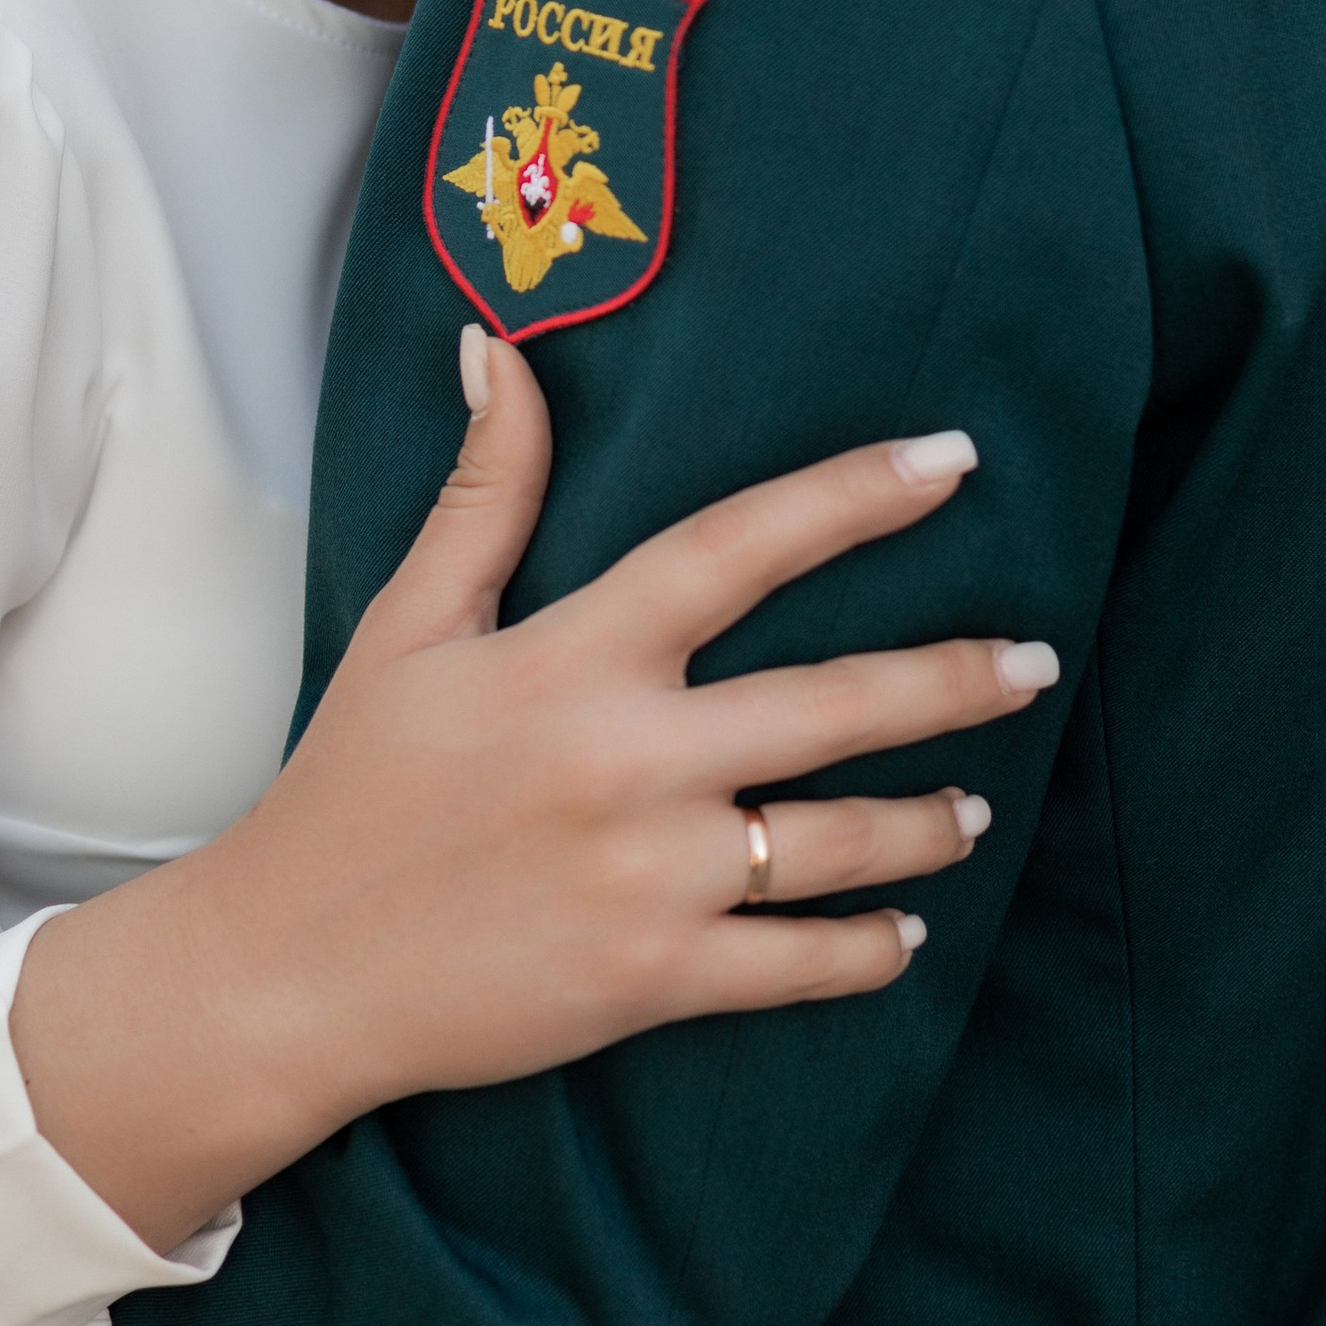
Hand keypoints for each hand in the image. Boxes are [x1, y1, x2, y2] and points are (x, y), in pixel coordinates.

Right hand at [13, 325, 1056, 1248]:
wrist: (288, 971)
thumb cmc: (352, 786)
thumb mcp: (409, 623)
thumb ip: (486, 490)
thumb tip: (503, 347)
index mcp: (571, 657)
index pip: (736, 549)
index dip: (851, 497)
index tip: (951, 460)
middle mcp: (626, 759)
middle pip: (830, 702)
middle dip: (952, 678)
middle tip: (1038, 659)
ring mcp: (648, 875)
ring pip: (837, 841)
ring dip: (927, 822)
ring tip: (977, 804)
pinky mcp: (651, 977)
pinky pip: (798, 964)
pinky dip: (867, 949)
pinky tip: (908, 930)